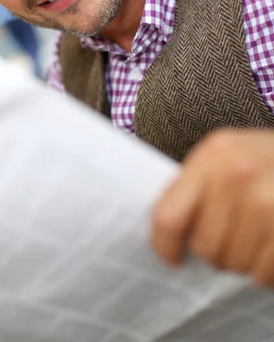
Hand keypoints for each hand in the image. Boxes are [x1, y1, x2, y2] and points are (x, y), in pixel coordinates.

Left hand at [151, 129, 273, 285]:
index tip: (172, 257)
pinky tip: (269, 244)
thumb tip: (168, 232)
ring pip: (234, 263)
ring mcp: (265, 204)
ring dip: (240, 260)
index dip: (165, 245)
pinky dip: (263, 269)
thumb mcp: (226, 153)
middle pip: (203, 246)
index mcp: (213, 155)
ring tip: (253, 236)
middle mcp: (237, 177)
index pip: (169, 215)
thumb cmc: (266, 157)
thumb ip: (196, 184)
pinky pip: (261, 274)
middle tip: (228, 236)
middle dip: (213, 251)